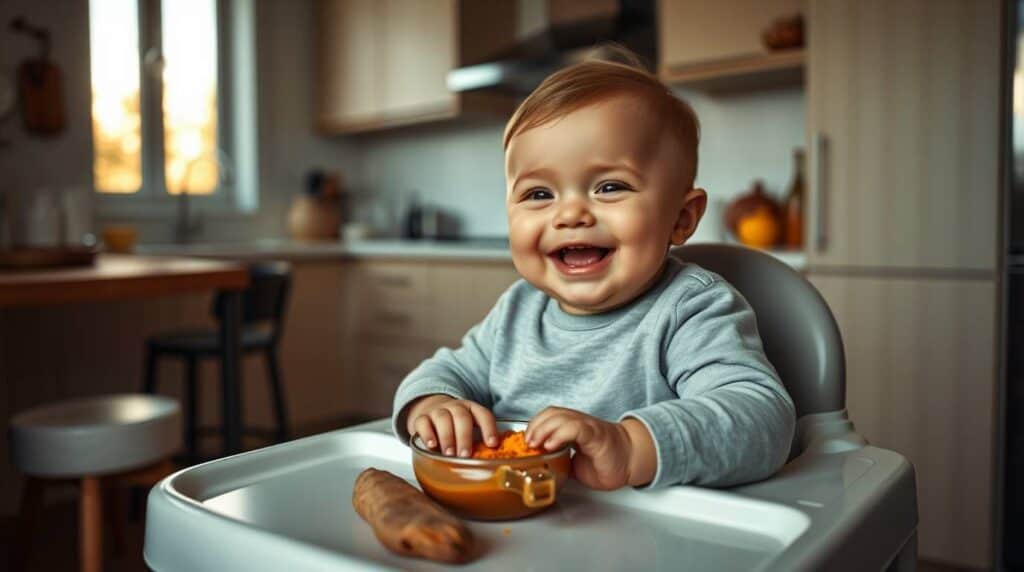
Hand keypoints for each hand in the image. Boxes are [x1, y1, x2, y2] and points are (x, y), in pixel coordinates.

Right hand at [405, 394, 498, 457]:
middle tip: (465, 455)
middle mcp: (455, 407)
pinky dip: (427, 434)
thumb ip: (476, 442)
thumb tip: (486, 465)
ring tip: (449, 454)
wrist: (430, 410)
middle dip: (464, 437)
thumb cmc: (454, 425)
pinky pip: (423, 422)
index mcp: (471, 409)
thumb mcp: (467, 428)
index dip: (489, 428)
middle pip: (461, 417)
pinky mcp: (421, 418)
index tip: (492, 444)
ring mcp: (437, 411)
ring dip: (447, 437)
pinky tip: (431, 445)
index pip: (483, 414)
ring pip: (443, 419)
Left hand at [525, 407, 655, 489]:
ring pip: (560, 417)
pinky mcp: (596, 435)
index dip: (534, 425)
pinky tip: (552, 445)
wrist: (631, 460)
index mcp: (573, 426)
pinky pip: (575, 428)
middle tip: (527, 443)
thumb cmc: (606, 462)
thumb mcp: (574, 464)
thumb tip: (540, 469)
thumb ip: (559, 461)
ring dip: (543, 429)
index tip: (525, 442)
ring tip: (536, 444)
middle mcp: (579, 422)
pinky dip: (560, 435)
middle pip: (551, 413)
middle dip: (535, 426)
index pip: (549, 416)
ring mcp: (588, 426)